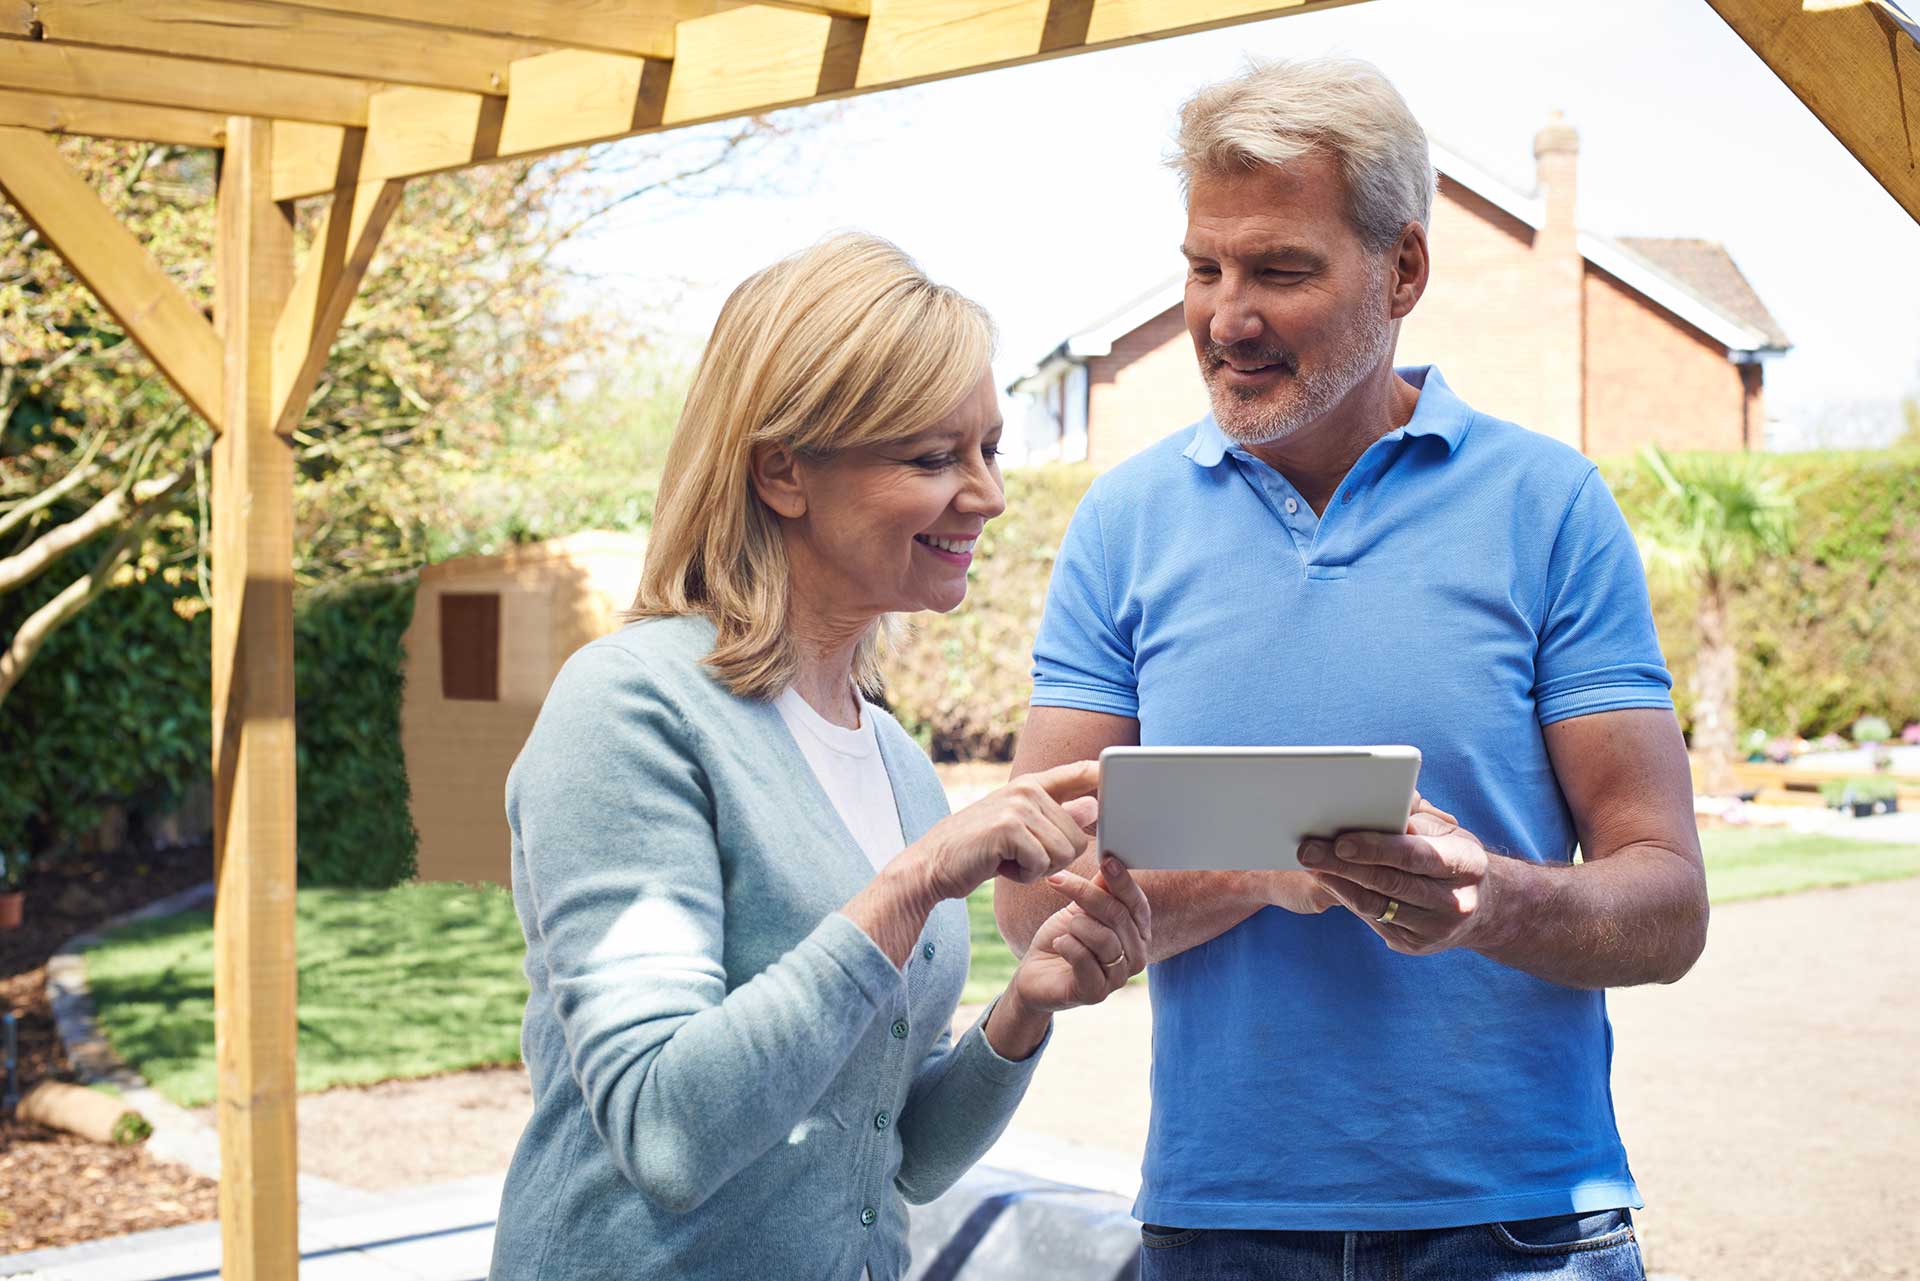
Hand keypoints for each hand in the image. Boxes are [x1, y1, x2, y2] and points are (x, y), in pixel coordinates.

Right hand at [910, 760, 1099, 901]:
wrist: (933, 865)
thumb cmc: (980, 851)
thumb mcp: (1021, 831)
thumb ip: (1056, 818)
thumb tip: (1095, 809)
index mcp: (1032, 785)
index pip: (1081, 772)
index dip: (1106, 775)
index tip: (1124, 776)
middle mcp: (1027, 789)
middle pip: (1078, 836)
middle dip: (1054, 858)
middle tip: (1020, 856)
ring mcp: (1018, 806)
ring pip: (1064, 852)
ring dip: (1039, 868)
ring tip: (1008, 859)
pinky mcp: (1009, 828)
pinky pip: (1043, 863)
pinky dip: (1024, 876)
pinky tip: (1001, 867)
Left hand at [1011, 855, 1152, 1014]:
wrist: (1036, 975)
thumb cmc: (1063, 939)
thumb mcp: (1080, 909)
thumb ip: (1099, 890)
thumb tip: (1111, 860)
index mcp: (1137, 934)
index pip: (1137, 904)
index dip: (1123, 881)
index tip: (1107, 859)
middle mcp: (1136, 957)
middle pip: (1118, 917)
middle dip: (1087, 894)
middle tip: (1058, 880)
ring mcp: (1118, 978)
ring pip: (1105, 939)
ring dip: (1077, 926)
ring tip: (1065, 927)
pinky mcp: (1095, 993)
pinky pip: (1085, 961)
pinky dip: (1068, 946)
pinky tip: (1059, 943)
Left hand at [1296, 792, 1504, 955]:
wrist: (1482, 908)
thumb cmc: (1452, 857)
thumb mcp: (1447, 832)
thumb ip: (1414, 817)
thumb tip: (1378, 799)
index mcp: (1467, 864)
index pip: (1416, 855)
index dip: (1376, 848)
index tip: (1341, 840)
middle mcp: (1456, 901)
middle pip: (1389, 882)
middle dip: (1343, 865)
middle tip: (1307, 850)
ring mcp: (1435, 928)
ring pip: (1376, 905)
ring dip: (1338, 883)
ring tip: (1311, 863)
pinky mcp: (1414, 945)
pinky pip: (1373, 920)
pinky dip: (1347, 898)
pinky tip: (1329, 881)